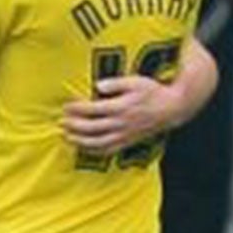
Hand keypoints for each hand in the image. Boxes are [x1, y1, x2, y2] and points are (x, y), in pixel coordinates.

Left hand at [61, 74, 178, 153]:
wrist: (172, 109)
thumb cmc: (152, 92)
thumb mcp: (135, 81)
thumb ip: (115, 83)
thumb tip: (97, 85)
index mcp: (121, 107)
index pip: (93, 110)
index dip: (77, 109)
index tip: (65, 107)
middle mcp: (121, 123)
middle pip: (91, 128)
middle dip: (74, 126)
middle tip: (61, 122)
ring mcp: (124, 135)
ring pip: (97, 142)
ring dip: (79, 141)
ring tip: (66, 136)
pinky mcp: (127, 142)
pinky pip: (107, 150)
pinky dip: (93, 151)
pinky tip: (82, 147)